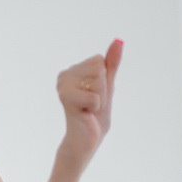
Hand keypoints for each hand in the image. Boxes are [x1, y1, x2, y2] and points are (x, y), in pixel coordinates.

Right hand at [55, 40, 122, 169]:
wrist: (85, 141)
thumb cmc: (95, 116)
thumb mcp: (107, 86)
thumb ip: (111, 64)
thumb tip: (119, 40)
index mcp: (73, 70)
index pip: (100, 61)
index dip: (105, 80)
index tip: (96, 95)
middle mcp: (64, 75)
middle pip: (99, 67)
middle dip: (103, 89)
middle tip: (92, 104)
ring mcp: (63, 85)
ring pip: (98, 80)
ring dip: (100, 99)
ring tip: (89, 109)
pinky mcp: (66, 98)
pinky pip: (95, 96)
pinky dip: (96, 108)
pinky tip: (85, 114)